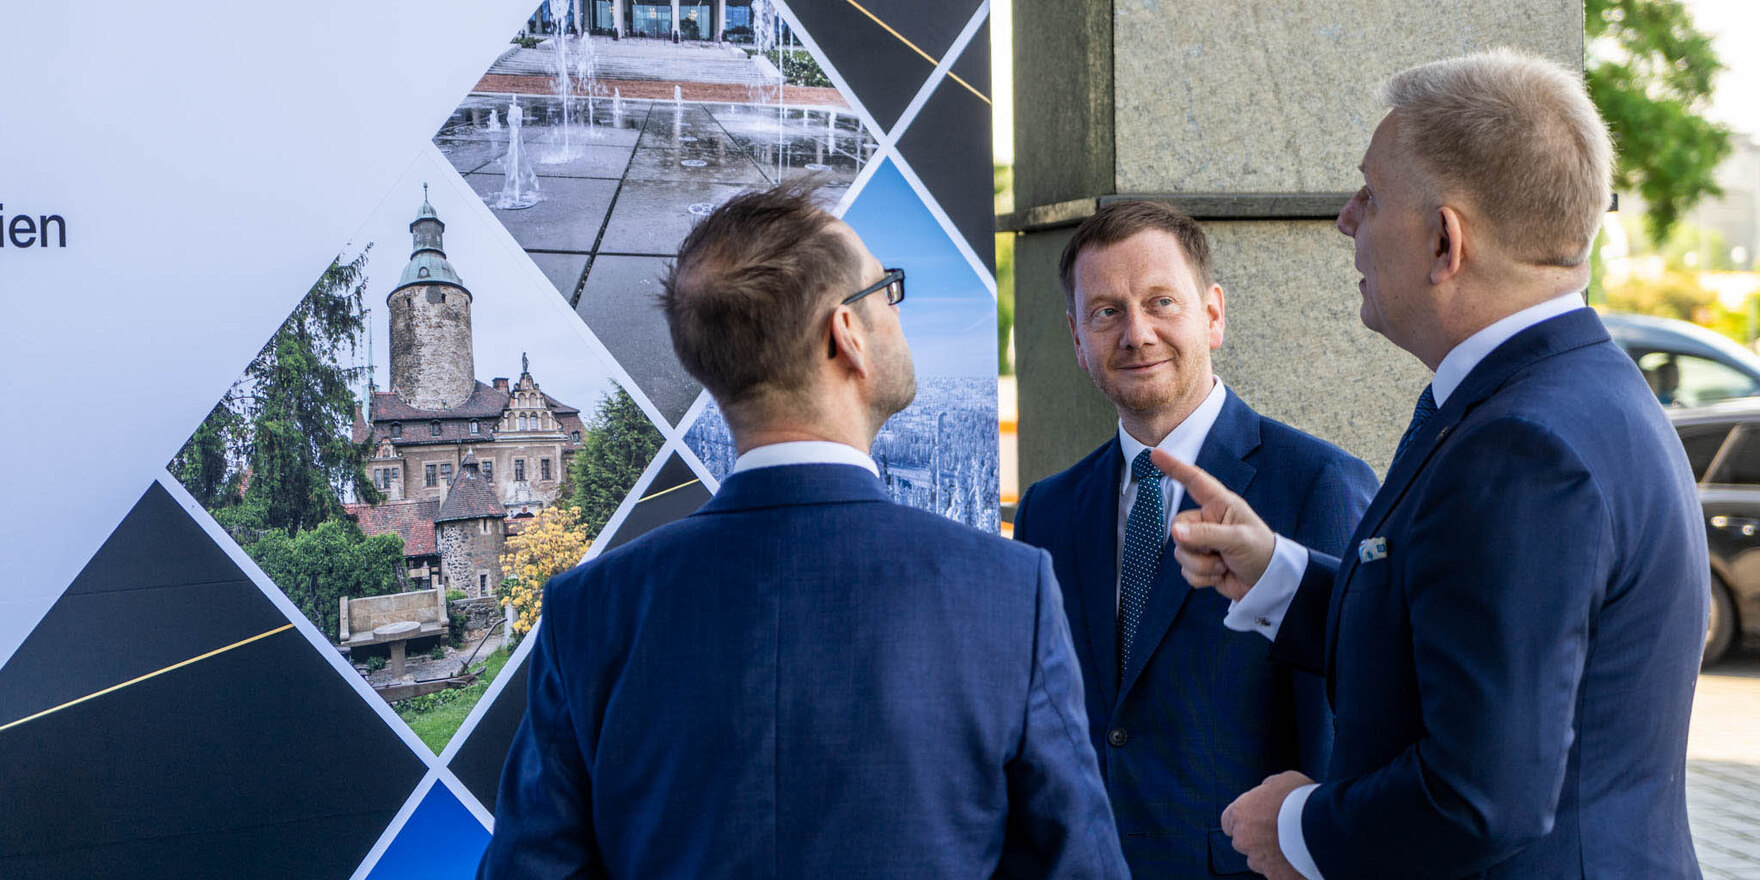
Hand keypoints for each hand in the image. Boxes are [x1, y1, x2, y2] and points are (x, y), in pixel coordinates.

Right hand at [1153, 449, 1276, 600]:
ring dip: (1201, 565)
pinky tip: (1220, 576)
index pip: (1194, 481)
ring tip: (1223, 565)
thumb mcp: (1238, 539)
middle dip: (1194, 545)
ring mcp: (1202, 543)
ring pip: (1180, 552)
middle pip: (1178, 527)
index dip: (1174, 467)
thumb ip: (1206, 534)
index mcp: (1220, 505)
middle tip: (1217, 553)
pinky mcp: (1200, 564)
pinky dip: (1202, 578)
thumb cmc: (1261, 552)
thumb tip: (1175, 533)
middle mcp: (1207, 520)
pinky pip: (1186, 571)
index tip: (1155, 454)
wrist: (1268, 583)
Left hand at [1221, 770, 1314, 879]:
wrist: (1325, 829)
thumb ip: (1267, 789)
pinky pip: (1276, 874)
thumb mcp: (1282, 780)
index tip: (1253, 820)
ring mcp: (1259, 861)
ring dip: (1269, 855)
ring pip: (1258, 861)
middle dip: (1255, 838)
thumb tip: (1266, 792)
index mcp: (1240, 813)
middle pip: (1242, 842)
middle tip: (1278, 833)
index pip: (1227, 822)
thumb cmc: (1304, 798)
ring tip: (1292, 847)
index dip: (1241, 821)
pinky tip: (1300, 860)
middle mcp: (1244, 839)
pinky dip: (1284, 869)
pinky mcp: (1276, 877)